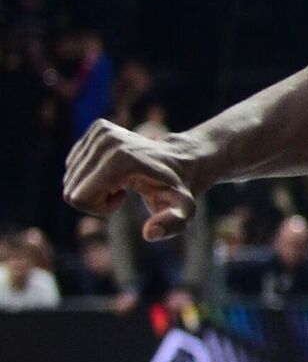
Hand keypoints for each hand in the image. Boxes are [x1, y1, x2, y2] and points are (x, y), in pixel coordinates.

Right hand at [64, 120, 199, 239]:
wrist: (180, 161)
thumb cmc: (177, 191)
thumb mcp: (183, 211)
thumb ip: (172, 224)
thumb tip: (150, 233)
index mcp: (119, 159)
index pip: (78, 198)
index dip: (98, 208)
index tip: (123, 198)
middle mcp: (106, 139)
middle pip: (70, 190)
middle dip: (94, 199)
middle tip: (122, 191)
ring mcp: (101, 131)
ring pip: (70, 178)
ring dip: (93, 187)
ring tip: (122, 180)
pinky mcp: (98, 128)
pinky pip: (74, 164)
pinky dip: (92, 174)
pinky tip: (116, 171)